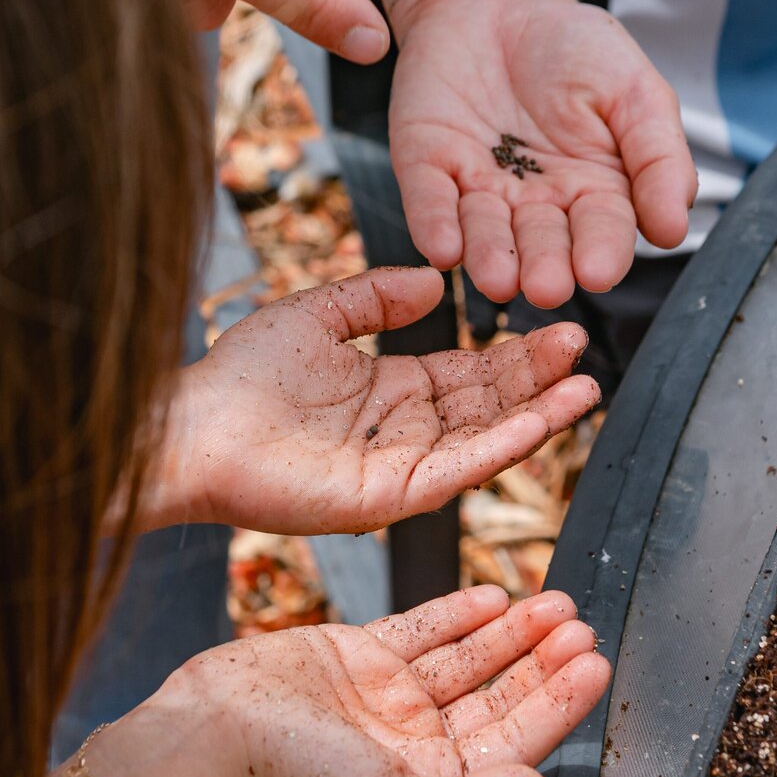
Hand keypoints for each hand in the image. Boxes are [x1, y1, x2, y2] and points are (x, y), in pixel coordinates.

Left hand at [149, 267, 598, 533]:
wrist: (192, 429)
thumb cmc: (239, 378)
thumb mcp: (316, 315)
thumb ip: (374, 297)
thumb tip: (434, 279)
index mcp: (390, 390)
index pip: (471, 372)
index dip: (515, 353)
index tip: (561, 328)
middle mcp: (404, 432)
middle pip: (489, 404)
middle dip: (538, 377)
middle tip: (583, 347)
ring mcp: (401, 468)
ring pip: (485, 439)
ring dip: (537, 414)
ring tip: (584, 386)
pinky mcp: (391, 497)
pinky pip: (458, 470)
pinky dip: (501, 446)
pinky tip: (538, 421)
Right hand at [163, 585, 609, 776]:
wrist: (209, 740)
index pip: (515, 740)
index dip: (560, 702)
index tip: (597, 663)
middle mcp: (415, 742)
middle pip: (498, 695)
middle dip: (543, 662)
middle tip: (582, 625)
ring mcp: (386, 697)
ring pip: (467, 658)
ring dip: (512, 631)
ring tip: (555, 602)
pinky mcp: (354, 655)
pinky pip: (421, 629)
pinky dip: (458, 612)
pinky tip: (493, 595)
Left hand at [388, 0, 696, 305]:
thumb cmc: (574, 49)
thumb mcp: (635, 91)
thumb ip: (659, 157)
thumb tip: (675, 227)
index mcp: (594, 192)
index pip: (602, 233)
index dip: (601, 253)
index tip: (597, 271)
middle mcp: (536, 205)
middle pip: (542, 245)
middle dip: (544, 267)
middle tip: (546, 286)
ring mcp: (479, 189)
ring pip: (485, 234)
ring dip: (490, 258)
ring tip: (497, 279)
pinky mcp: (427, 168)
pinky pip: (429, 201)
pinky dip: (435, 224)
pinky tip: (443, 248)